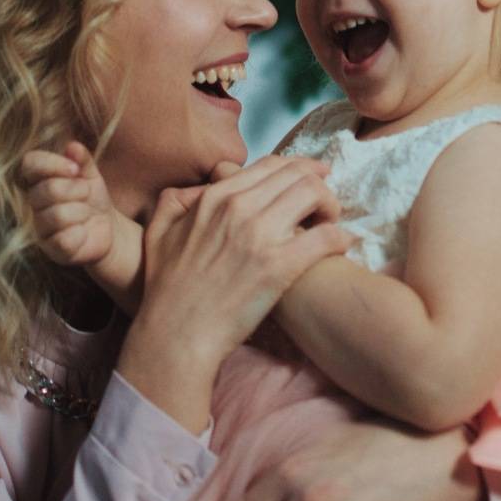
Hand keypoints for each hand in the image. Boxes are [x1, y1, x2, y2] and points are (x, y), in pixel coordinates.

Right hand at [19, 141, 117, 269]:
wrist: (108, 230)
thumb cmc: (92, 199)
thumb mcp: (91, 175)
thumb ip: (82, 159)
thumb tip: (72, 146)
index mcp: (40, 180)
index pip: (29, 163)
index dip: (52, 163)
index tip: (75, 169)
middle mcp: (34, 204)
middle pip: (47, 190)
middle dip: (76, 190)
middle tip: (87, 194)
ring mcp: (41, 228)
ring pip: (57, 215)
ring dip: (82, 212)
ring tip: (87, 214)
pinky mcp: (52, 250)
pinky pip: (64, 239)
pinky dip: (81, 233)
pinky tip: (84, 232)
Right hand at [135, 154, 351, 368]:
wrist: (176, 335)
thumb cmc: (166, 290)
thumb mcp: (158, 232)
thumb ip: (176, 200)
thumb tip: (200, 189)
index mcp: (216, 198)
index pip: (270, 165)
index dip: (299, 167)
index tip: (313, 176)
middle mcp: (239, 208)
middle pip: (298, 175)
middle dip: (320, 184)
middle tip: (326, 203)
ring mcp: (260, 236)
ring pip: (314, 195)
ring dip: (331, 205)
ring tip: (331, 223)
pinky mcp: (279, 267)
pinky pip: (325, 238)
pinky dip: (340, 238)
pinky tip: (342, 246)